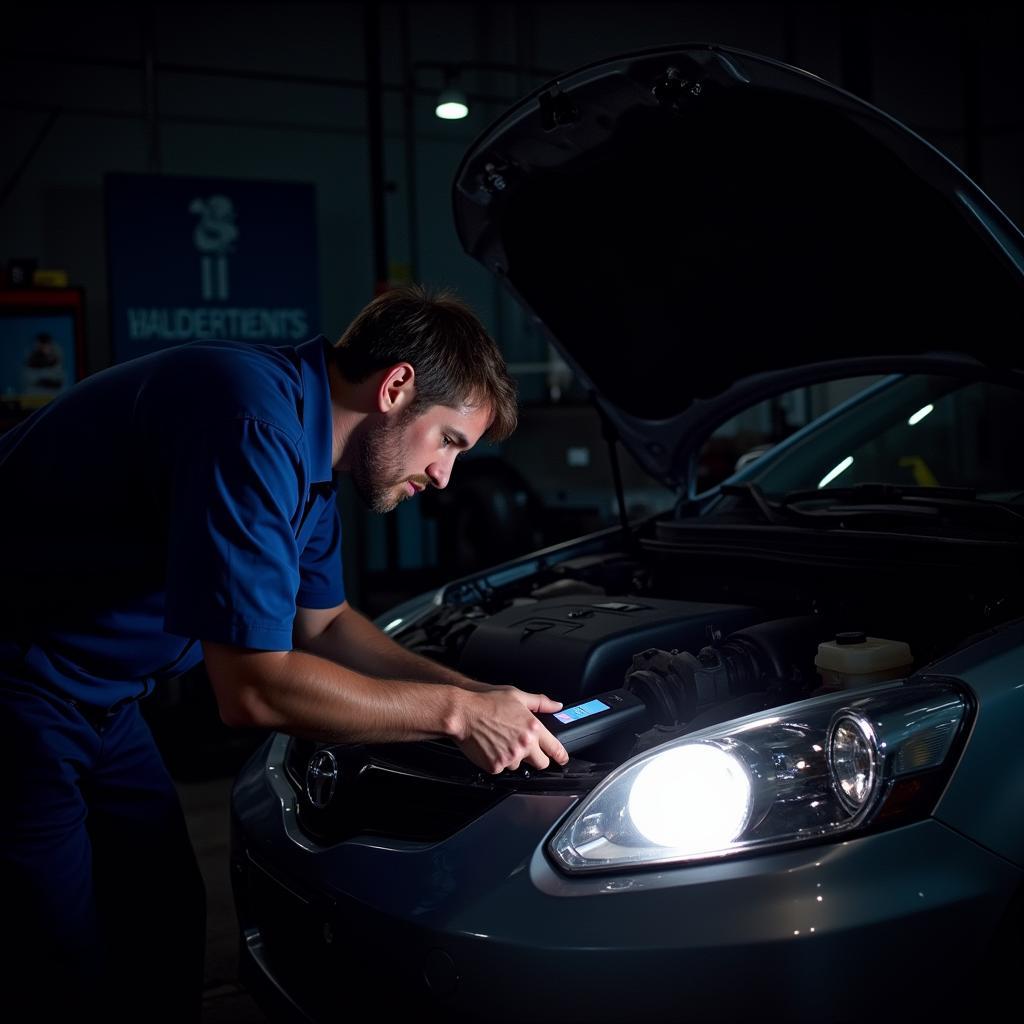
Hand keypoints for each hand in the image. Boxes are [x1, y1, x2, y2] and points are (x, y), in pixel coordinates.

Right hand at [453, 686, 569, 773]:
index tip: (562, 758)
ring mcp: (510, 757)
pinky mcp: (496, 766)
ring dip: (514, 758)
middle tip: (525, 747)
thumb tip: (557, 705)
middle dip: (537, 758)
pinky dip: (498, 761)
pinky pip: (502, 768)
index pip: (555, 748)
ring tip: (501, 741)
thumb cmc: (487, 702)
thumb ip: (540, 702)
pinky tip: (492, 746)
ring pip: (519, 766)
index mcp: (533, 728)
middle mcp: (524, 745)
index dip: (561, 755)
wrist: (463, 713)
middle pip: (541, 763)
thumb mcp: (517, 696)